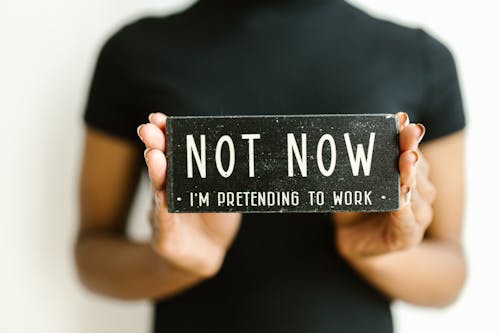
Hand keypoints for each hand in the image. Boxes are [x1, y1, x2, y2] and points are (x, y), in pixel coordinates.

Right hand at [137, 113, 240, 277]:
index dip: (166, 134)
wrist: (209, 252)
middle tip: (148, 129)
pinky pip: (164, 221)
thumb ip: (227, 174)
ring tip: (154, 155)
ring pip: (160, 190)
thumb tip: (245, 149)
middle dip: (155, 145)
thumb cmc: (215, 216)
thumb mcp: (224, 191)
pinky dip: (162, 208)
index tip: (159, 118)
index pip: (174, 151)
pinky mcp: (166, 238)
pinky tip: (160, 194)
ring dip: (156, 172)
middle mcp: (170, 190)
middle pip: (162, 165)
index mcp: (184, 175)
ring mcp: (165, 213)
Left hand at [334, 112, 435, 260]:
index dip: (408, 136)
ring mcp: (416, 215)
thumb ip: (352, 165)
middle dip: (410, 151)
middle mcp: (418, 193)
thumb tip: (335, 139)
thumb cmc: (354, 207)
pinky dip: (405, 208)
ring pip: (417, 193)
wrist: (354, 242)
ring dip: (410, 176)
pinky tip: (402, 196)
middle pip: (417, 169)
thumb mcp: (352, 182)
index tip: (402, 119)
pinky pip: (407, 220)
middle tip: (406, 136)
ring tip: (405, 161)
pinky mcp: (408, 235)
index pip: (411, 151)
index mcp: (407, 174)